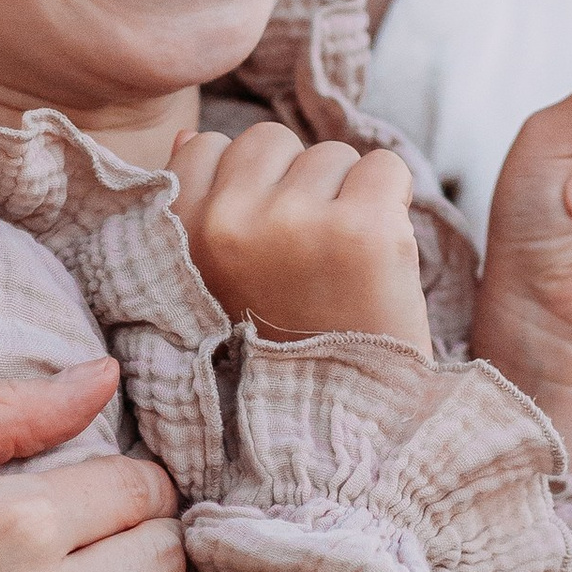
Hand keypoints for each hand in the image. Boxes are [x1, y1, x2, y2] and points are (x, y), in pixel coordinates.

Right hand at [168, 124, 430, 350]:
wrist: (329, 438)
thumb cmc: (269, 363)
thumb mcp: (204, 290)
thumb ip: (192, 212)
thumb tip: (193, 134)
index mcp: (177, 239)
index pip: (207, 147)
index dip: (247, 187)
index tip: (263, 243)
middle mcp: (226, 224)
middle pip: (269, 141)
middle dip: (296, 185)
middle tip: (309, 258)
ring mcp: (294, 223)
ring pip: (329, 155)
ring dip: (346, 198)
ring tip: (342, 267)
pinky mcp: (361, 229)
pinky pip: (385, 167)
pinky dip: (394, 204)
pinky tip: (381, 258)